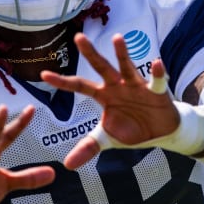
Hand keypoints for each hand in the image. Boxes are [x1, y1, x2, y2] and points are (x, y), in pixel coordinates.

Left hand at [41, 33, 179, 169]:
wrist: (160, 132)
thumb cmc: (132, 129)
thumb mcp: (107, 139)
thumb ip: (88, 148)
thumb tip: (67, 165)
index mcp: (103, 95)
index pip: (79, 86)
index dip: (62, 81)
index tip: (43, 75)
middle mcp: (117, 85)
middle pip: (101, 67)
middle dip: (90, 53)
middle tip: (78, 38)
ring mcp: (136, 85)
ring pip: (127, 67)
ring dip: (122, 53)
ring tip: (118, 39)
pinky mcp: (155, 91)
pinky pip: (156, 80)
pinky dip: (157, 73)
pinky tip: (156, 64)